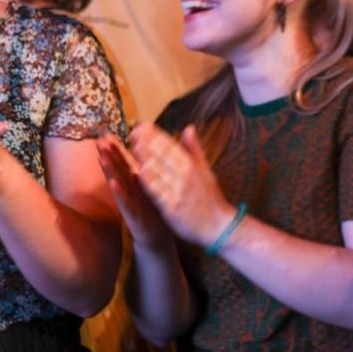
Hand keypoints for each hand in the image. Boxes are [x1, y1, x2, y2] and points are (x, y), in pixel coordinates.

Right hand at [96, 135, 171, 248]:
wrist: (156, 234)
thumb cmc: (152, 208)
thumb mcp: (149, 186)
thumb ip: (143, 168)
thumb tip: (142, 150)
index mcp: (135, 181)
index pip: (124, 162)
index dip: (116, 148)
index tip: (105, 133)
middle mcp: (129, 189)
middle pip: (117, 169)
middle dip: (108, 154)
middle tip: (98, 140)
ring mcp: (129, 201)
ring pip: (118, 183)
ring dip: (109, 170)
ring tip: (101, 157)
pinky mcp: (132, 214)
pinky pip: (125, 202)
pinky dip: (119, 192)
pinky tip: (113, 183)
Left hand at [125, 124, 233, 246]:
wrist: (219, 226)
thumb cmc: (211, 199)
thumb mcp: (206, 171)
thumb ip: (194, 150)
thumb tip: (188, 128)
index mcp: (193, 166)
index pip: (172, 146)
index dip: (156, 135)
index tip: (143, 125)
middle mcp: (186, 176)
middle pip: (164, 155)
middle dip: (148, 142)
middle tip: (133, 131)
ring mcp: (179, 191)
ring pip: (160, 171)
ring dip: (146, 157)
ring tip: (133, 145)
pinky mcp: (173, 208)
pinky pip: (159, 192)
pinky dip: (150, 182)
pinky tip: (139, 172)